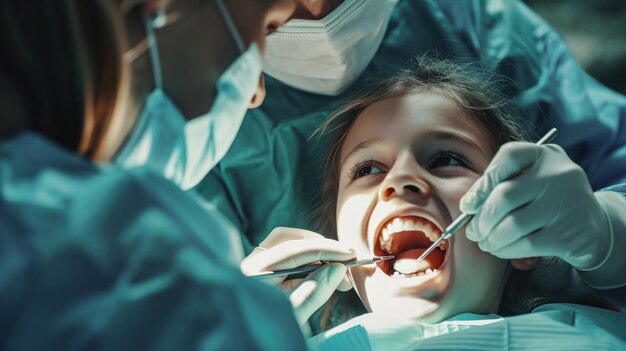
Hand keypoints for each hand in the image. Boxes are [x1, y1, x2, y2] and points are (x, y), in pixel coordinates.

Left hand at [240, 227, 354, 325]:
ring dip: (316, 251)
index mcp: (256, 272)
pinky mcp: (264, 270)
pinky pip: (287, 254)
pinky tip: (323, 272)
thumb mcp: (293, 315)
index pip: (295, 250)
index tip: (351, 254)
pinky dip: (308, 258)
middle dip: (322, 247)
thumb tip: (337, 269)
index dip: (326, 249)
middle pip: (289, 239)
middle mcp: (253, 262)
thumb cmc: (271, 331)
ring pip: (288, 244)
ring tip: (338, 270)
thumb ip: (313, 292)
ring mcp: (257, 265)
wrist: (248, 342)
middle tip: (346, 265)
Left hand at [459, 142, 610, 269]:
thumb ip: (503, 184)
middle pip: (505, 196)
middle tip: (472, 231)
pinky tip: (500, 249)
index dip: (483, 182)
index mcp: (546, 154)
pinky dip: (506, 249)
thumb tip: (468, 206)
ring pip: (513, 224)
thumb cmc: (547, 200)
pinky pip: (526, 244)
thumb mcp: (531, 180)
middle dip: (481, 219)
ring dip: (491, 238)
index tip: (468, 205)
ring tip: (485, 242)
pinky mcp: (570, 233)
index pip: (509, 156)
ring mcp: (567, 203)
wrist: (592, 224)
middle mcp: (560, 174)